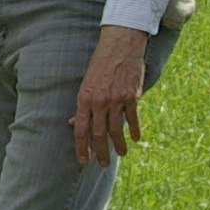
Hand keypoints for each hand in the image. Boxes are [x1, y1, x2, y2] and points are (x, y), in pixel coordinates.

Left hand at [70, 24, 152, 166]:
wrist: (120, 45)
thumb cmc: (100, 64)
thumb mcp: (86, 83)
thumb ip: (83, 105)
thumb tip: (74, 124)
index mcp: (84, 98)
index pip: (81, 129)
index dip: (82, 147)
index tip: (84, 160)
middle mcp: (100, 101)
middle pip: (99, 134)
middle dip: (101, 151)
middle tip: (103, 164)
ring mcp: (117, 100)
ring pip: (116, 129)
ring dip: (119, 144)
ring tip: (121, 154)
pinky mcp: (132, 96)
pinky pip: (133, 118)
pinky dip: (134, 130)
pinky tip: (135, 138)